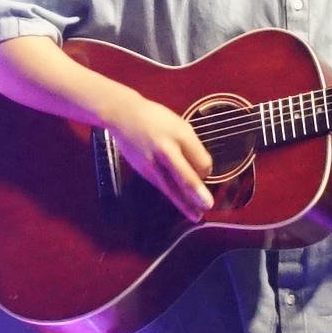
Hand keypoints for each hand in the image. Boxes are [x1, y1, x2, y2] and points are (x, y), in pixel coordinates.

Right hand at [107, 95, 217, 216]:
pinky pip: (162, 186)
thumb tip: (202, 169)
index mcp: (180, 135)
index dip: (206, 170)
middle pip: (184, 175)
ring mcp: (152, 163)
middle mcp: (166, 150)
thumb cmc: (156, 119)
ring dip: (184, 204)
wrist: (123, 116)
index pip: (200, 159)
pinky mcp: (143, 172)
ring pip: (171, 187)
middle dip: (196, 192)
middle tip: (208, 205)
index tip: (205, 171)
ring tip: (196, 216)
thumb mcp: (179, 125)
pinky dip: (173, 196)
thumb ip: (190, 146)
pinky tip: (181, 205)